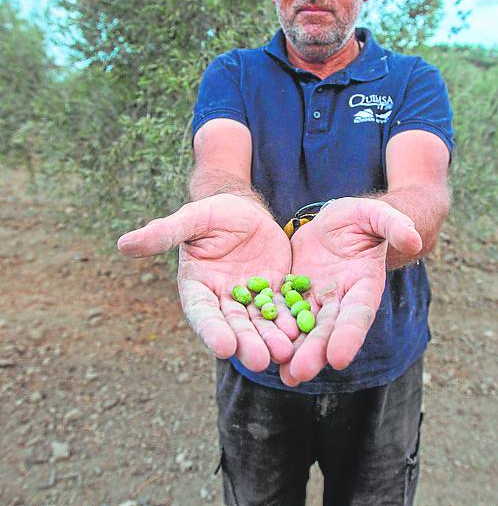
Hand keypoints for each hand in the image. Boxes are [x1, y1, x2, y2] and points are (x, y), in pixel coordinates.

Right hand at [117, 194, 296, 371]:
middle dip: (248, 343)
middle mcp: (223, 300)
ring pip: (260, 323)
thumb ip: (164, 233)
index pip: (202, 314)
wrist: (244, 210)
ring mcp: (250, 298)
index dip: (212, 330)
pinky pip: (283, 308)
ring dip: (272, 338)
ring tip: (285, 352)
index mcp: (198, 288)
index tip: (224, 348)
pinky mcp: (274, 290)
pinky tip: (302, 331)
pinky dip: (291, 320)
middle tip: (261, 360)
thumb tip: (123, 243)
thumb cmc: (212, 214)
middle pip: (234, 326)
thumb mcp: (191, 219)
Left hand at [279, 197, 421, 385]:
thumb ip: (394, 226)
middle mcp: (341, 301)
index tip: (338, 358)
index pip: (358, 314)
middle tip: (299, 373)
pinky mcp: (295, 294)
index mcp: (364, 286)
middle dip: (315, 352)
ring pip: (305, 329)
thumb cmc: (362, 219)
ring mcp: (317, 301)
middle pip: (328, 330)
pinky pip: (283, 313)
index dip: (349, 335)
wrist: (335, 222)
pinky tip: (264, 350)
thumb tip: (414, 239)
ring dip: (295, 352)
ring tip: (283, 375)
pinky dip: (276, 332)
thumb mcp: (377, 216)